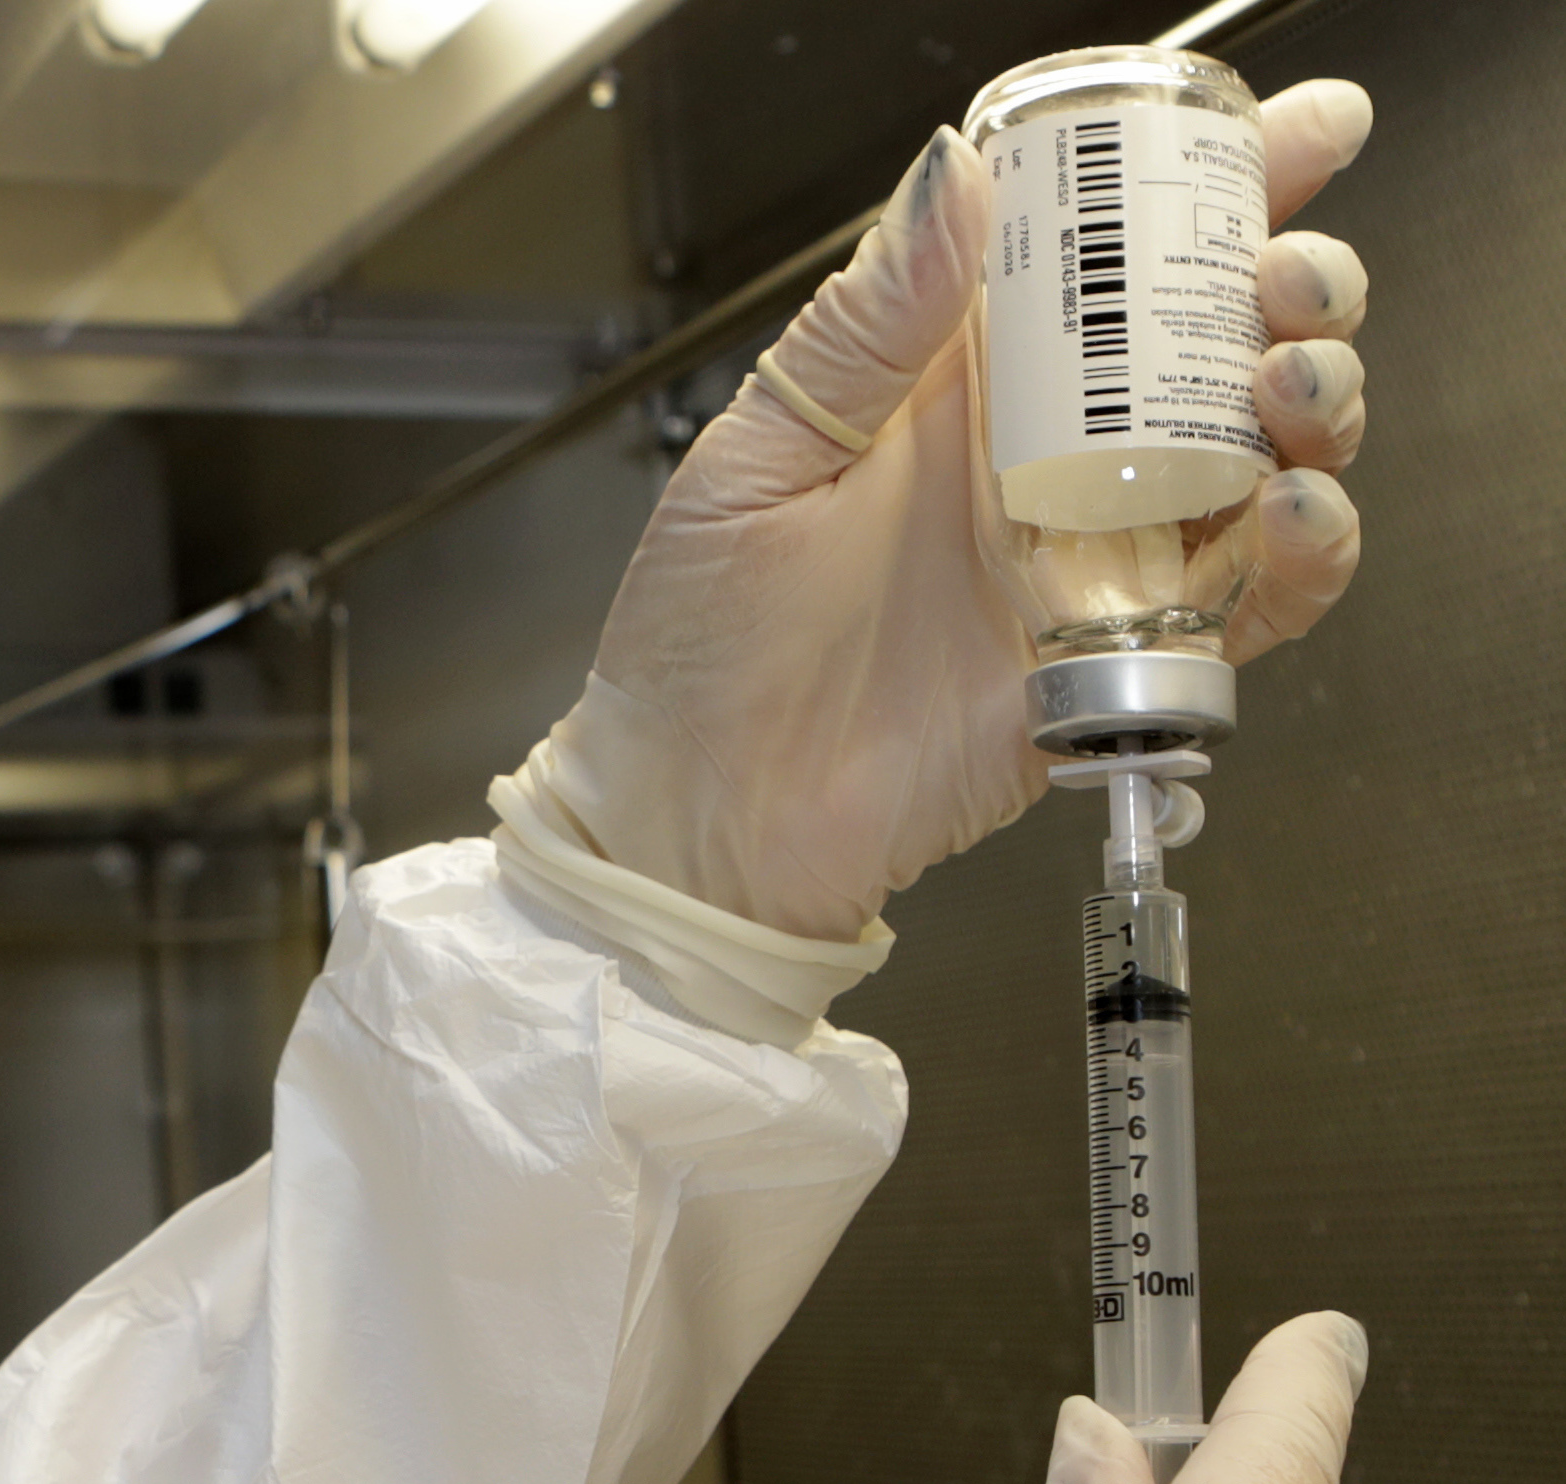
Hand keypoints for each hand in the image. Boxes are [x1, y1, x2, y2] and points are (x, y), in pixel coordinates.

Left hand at [501, 84, 1374, 942]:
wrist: (697, 821)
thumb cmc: (696, 650)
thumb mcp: (758, 460)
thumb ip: (865, 325)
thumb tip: (951, 179)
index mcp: (961, 385)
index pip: (1110, 256)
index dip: (1216, 186)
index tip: (1299, 134)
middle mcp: (1047, 462)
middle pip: (1220, 341)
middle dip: (1293, 284)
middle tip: (1287, 279)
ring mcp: (1095, 561)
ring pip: (1264, 455)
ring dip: (1315, 401)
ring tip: (1286, 385)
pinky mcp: (1121, 663)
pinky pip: (1256, 600)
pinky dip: (1307, 550)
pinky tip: (1289, 510)